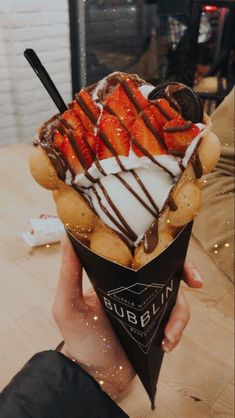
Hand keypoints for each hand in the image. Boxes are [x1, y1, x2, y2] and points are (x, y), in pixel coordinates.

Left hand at [52, 238, 202, 397]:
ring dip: (179, 315)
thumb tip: (67, 235)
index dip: (159, 248)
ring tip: (168, 335)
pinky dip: (176, 331)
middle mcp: (134, 286)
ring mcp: (147, 305)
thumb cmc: (78, 338)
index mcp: (115, 274)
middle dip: (186, 272)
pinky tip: (167, 344)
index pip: (140, 253)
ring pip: (175, 297)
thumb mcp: (68, 304)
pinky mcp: (155, 324)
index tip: (174, 250)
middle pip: (167, 269)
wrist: (95, 375)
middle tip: (196, 282)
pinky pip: (175, 320)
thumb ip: (69, 273)